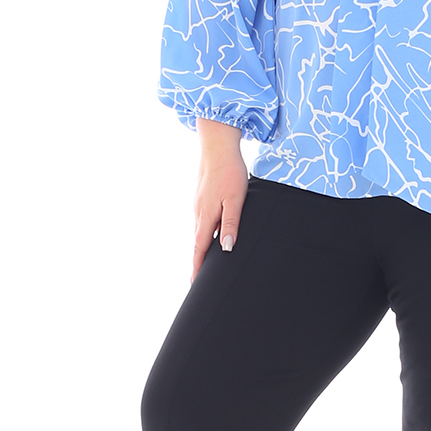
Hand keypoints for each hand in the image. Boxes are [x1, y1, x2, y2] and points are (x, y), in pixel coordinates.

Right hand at [192, 121, 247, 281]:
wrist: (217, 145)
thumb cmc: (230, 172)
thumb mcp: (235, 200)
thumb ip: (231, 224)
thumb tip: (226, 249)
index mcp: (205, 217)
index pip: (200, 249)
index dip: (197, 268)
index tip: (194, 285)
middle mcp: (198, 213)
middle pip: (197, 244)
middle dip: (198, 263)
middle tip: (198, 282)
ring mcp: (198, 205)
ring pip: (199, 233)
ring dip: (201, 249)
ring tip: (205, 265)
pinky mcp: (202, 198)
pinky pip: (202, 222)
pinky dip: (204, 235)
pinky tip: (210, 236)